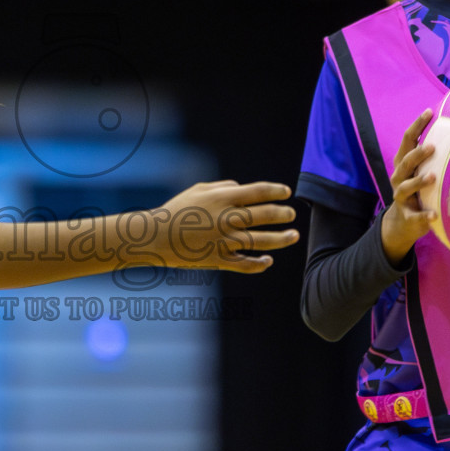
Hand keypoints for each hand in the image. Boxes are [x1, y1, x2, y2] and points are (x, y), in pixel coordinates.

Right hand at [154, 181, 298, 272]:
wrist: (156, 237)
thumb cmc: (177, 210)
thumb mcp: (198, 190)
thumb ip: (224, 186)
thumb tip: (243, 187)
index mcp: (223, 198)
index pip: (258, 192)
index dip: (276, 191)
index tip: (287, 192)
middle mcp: (227, 219)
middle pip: (265, 215)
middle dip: (283, 214)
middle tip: (291, 214)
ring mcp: (224, 241)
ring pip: (261, 240)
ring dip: (281, 239)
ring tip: (293, 236)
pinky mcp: (219, 260)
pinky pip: (245, 264)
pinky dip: (260, 263)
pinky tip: (268, 260)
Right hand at [379, 109, 437, 264]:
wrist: (402, 223)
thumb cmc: (419, 190)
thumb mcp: (420, 171)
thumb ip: (434, 157)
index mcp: (403, 163)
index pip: (408, 140)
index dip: (417, 125)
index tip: (429, 112)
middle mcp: (399, 177)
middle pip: (405, 162)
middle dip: (418, 153)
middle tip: (433, 146)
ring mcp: (401, 197)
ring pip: (406, 187)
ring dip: (419, 181)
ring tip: (433, 177)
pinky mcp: (408, 216)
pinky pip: (415, 216)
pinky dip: (424, 216)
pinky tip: (435, 215)